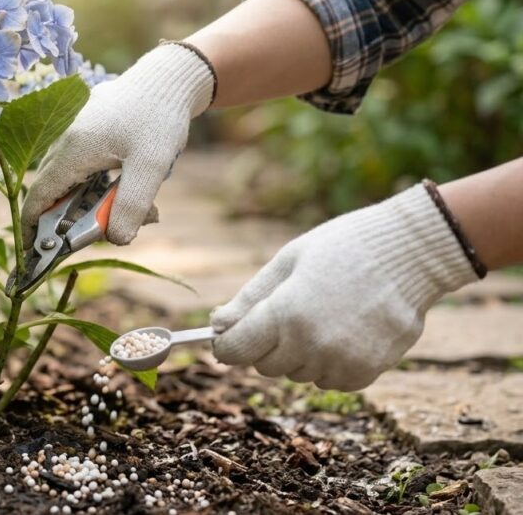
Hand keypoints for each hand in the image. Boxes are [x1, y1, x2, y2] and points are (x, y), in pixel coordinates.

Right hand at [21, 44, 214, 244]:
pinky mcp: (89, 129)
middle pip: (54, 190)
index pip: (39, 196)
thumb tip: (115, 240)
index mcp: (73, 150)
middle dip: (72, 219)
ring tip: (133, 210)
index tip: (33, 251)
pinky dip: (100, 184)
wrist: (170, 76)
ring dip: (93, 201)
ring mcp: (76, 132)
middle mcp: (66, 140)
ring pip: (71, 178)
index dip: (32, 226)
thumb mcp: (151, 167)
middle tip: (101, 232)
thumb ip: (131, 206)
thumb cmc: (159, 118)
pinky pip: (83, 164)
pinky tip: (131, 185)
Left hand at [211, 184, 478, 390]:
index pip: (235, 350)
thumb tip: (217, 326)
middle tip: (287, 312)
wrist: (410, 254)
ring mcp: (341, 362)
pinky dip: (328, 363)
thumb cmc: (342, 248)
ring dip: (299, 354)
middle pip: (264, 366)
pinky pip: (328, 380)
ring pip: (296, 374)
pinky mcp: (366, 373)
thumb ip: (249, 299)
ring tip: (322, 315)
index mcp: (286, 313)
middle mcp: (312, 344)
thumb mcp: (287, 262)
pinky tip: (343, 331)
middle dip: (266, 345)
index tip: (228, 336)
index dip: (226, 344)